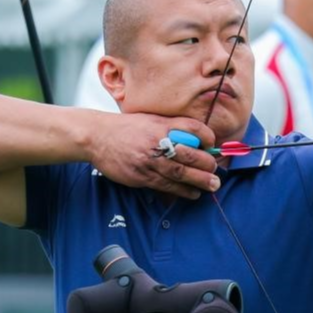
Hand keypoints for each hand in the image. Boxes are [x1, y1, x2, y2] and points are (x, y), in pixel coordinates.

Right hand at [88, 113, 219, 199]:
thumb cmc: (127, 128)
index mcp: (161, 124)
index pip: (193, 129)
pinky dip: (183, 191)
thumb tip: (198, 141)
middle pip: (191, 154)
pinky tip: (193, 193)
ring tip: (212, 185)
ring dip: (200, 181)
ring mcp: (149, 160)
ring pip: (181, 173)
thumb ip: (172, 128)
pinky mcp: (142, 176)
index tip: (212, 145)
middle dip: (208, 165)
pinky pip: (167, 186)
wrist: (97, 137)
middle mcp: (157, 141)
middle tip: (215, 171)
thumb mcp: (150, 120)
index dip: (207, 138)